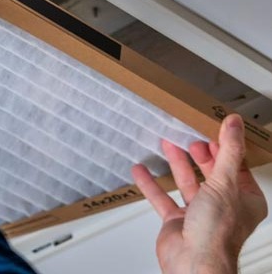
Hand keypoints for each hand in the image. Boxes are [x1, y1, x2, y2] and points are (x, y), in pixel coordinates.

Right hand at [132, 114, 267, 273]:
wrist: (194, 262)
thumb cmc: (216, 233)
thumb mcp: (225, 183)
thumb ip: (228, 152)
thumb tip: (234, 125)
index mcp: (244, 200)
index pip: (236, 166)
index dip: (224, 147)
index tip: (212, 129)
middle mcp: (223, 206)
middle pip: (210, 172)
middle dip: (198, 153)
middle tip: (188, 136)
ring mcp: (198, 214)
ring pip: (186, 183)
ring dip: (175, 163)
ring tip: (166, 143)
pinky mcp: (177, 221)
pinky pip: (162, 198)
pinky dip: (151, 184)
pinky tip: (141, 171)